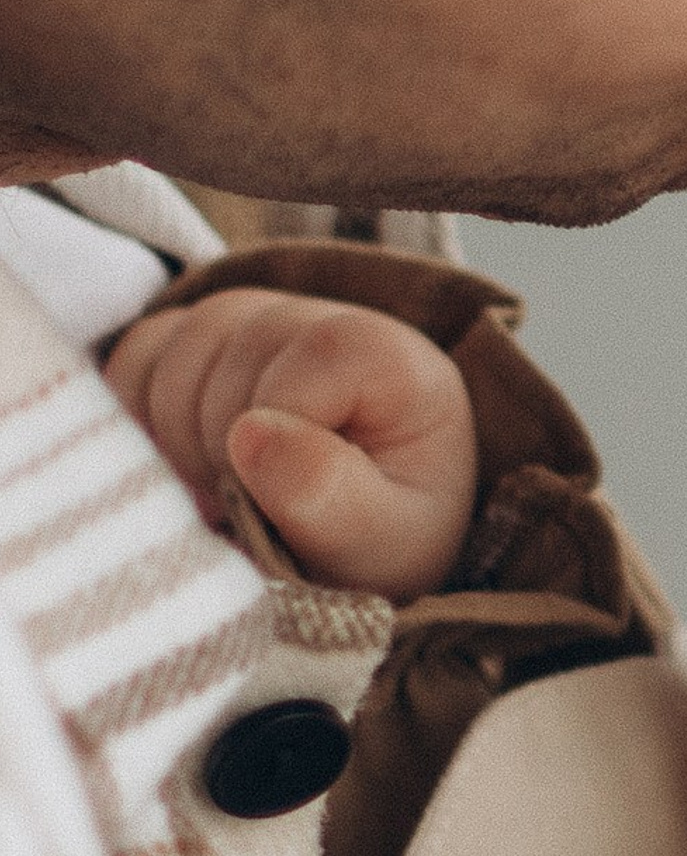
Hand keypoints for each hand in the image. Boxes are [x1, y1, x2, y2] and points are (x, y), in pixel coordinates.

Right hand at [106, 288, 477, 598]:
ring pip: (166, 360)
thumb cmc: (386, 530)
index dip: (275, 448)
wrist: (374, 520)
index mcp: (384, 355)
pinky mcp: (195, 339)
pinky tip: (190, 466)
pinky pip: (133, 361)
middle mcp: (314, 314)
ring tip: (230, 492)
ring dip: (179, 446)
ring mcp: (248, 318)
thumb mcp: (384, 541)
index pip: (299, 366)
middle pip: (220, 360)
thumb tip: (250, 433)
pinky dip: (142, 426)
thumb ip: (330, 494)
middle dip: (222, 455)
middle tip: (255, 509)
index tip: (290, 504)